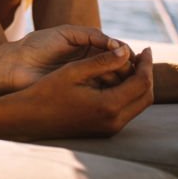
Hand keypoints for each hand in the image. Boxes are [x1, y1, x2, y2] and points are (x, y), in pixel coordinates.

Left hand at [3, 25, 133, 90]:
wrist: (16, 65)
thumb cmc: (38, 45)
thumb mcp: (67, 34)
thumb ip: (93, 35)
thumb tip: (120, 45)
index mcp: (89, 46)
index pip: (116, 50)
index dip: (125, 52)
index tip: (130, 55)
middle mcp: (91, 63)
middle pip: (119, 66)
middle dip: (126, 67)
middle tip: (127, 69)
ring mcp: (87, 79)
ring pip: (114, 80)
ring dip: (120, 79)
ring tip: (119, 78)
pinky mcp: (81, 93)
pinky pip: (101, 93)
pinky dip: (110, 91)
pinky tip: (110, 88)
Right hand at [12, 46, 152, 139]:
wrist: (30, 117)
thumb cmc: (47, 91)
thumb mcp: (74, 71)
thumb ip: (102, 61)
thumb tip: (126, 50)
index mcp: (109, 106)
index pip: (141, 83)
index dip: (146, 64)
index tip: (147, 48)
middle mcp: (114, 121)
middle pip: (146, 96)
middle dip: (147, 74)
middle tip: (143, 56)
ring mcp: (110, 129)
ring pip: (138, 105)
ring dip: (139, 84)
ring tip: (131, 65)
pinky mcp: (104, 130)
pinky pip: (127, 110)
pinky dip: (129, 94)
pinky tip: (119, 80)